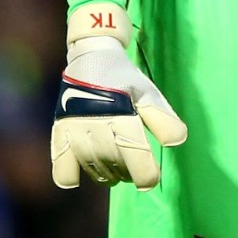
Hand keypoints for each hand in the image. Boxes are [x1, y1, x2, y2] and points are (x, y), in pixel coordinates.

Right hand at [51, 4, 186, 190]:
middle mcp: (96, 123)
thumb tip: (177, 142)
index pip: (135, 155)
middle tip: (133, 165)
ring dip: (107, 175)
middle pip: (115, 165)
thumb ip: (163, 119)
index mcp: (122, 114)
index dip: (146, 175)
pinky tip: (82, 175)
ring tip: (115, 169)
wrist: (92, 57)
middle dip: (128, 172)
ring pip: (93, 167)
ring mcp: (74, 129)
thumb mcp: (148, 94)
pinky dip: (70, 177)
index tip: (151, 179)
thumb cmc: (124, 79)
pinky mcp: (60, 131)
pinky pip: (61, 166)